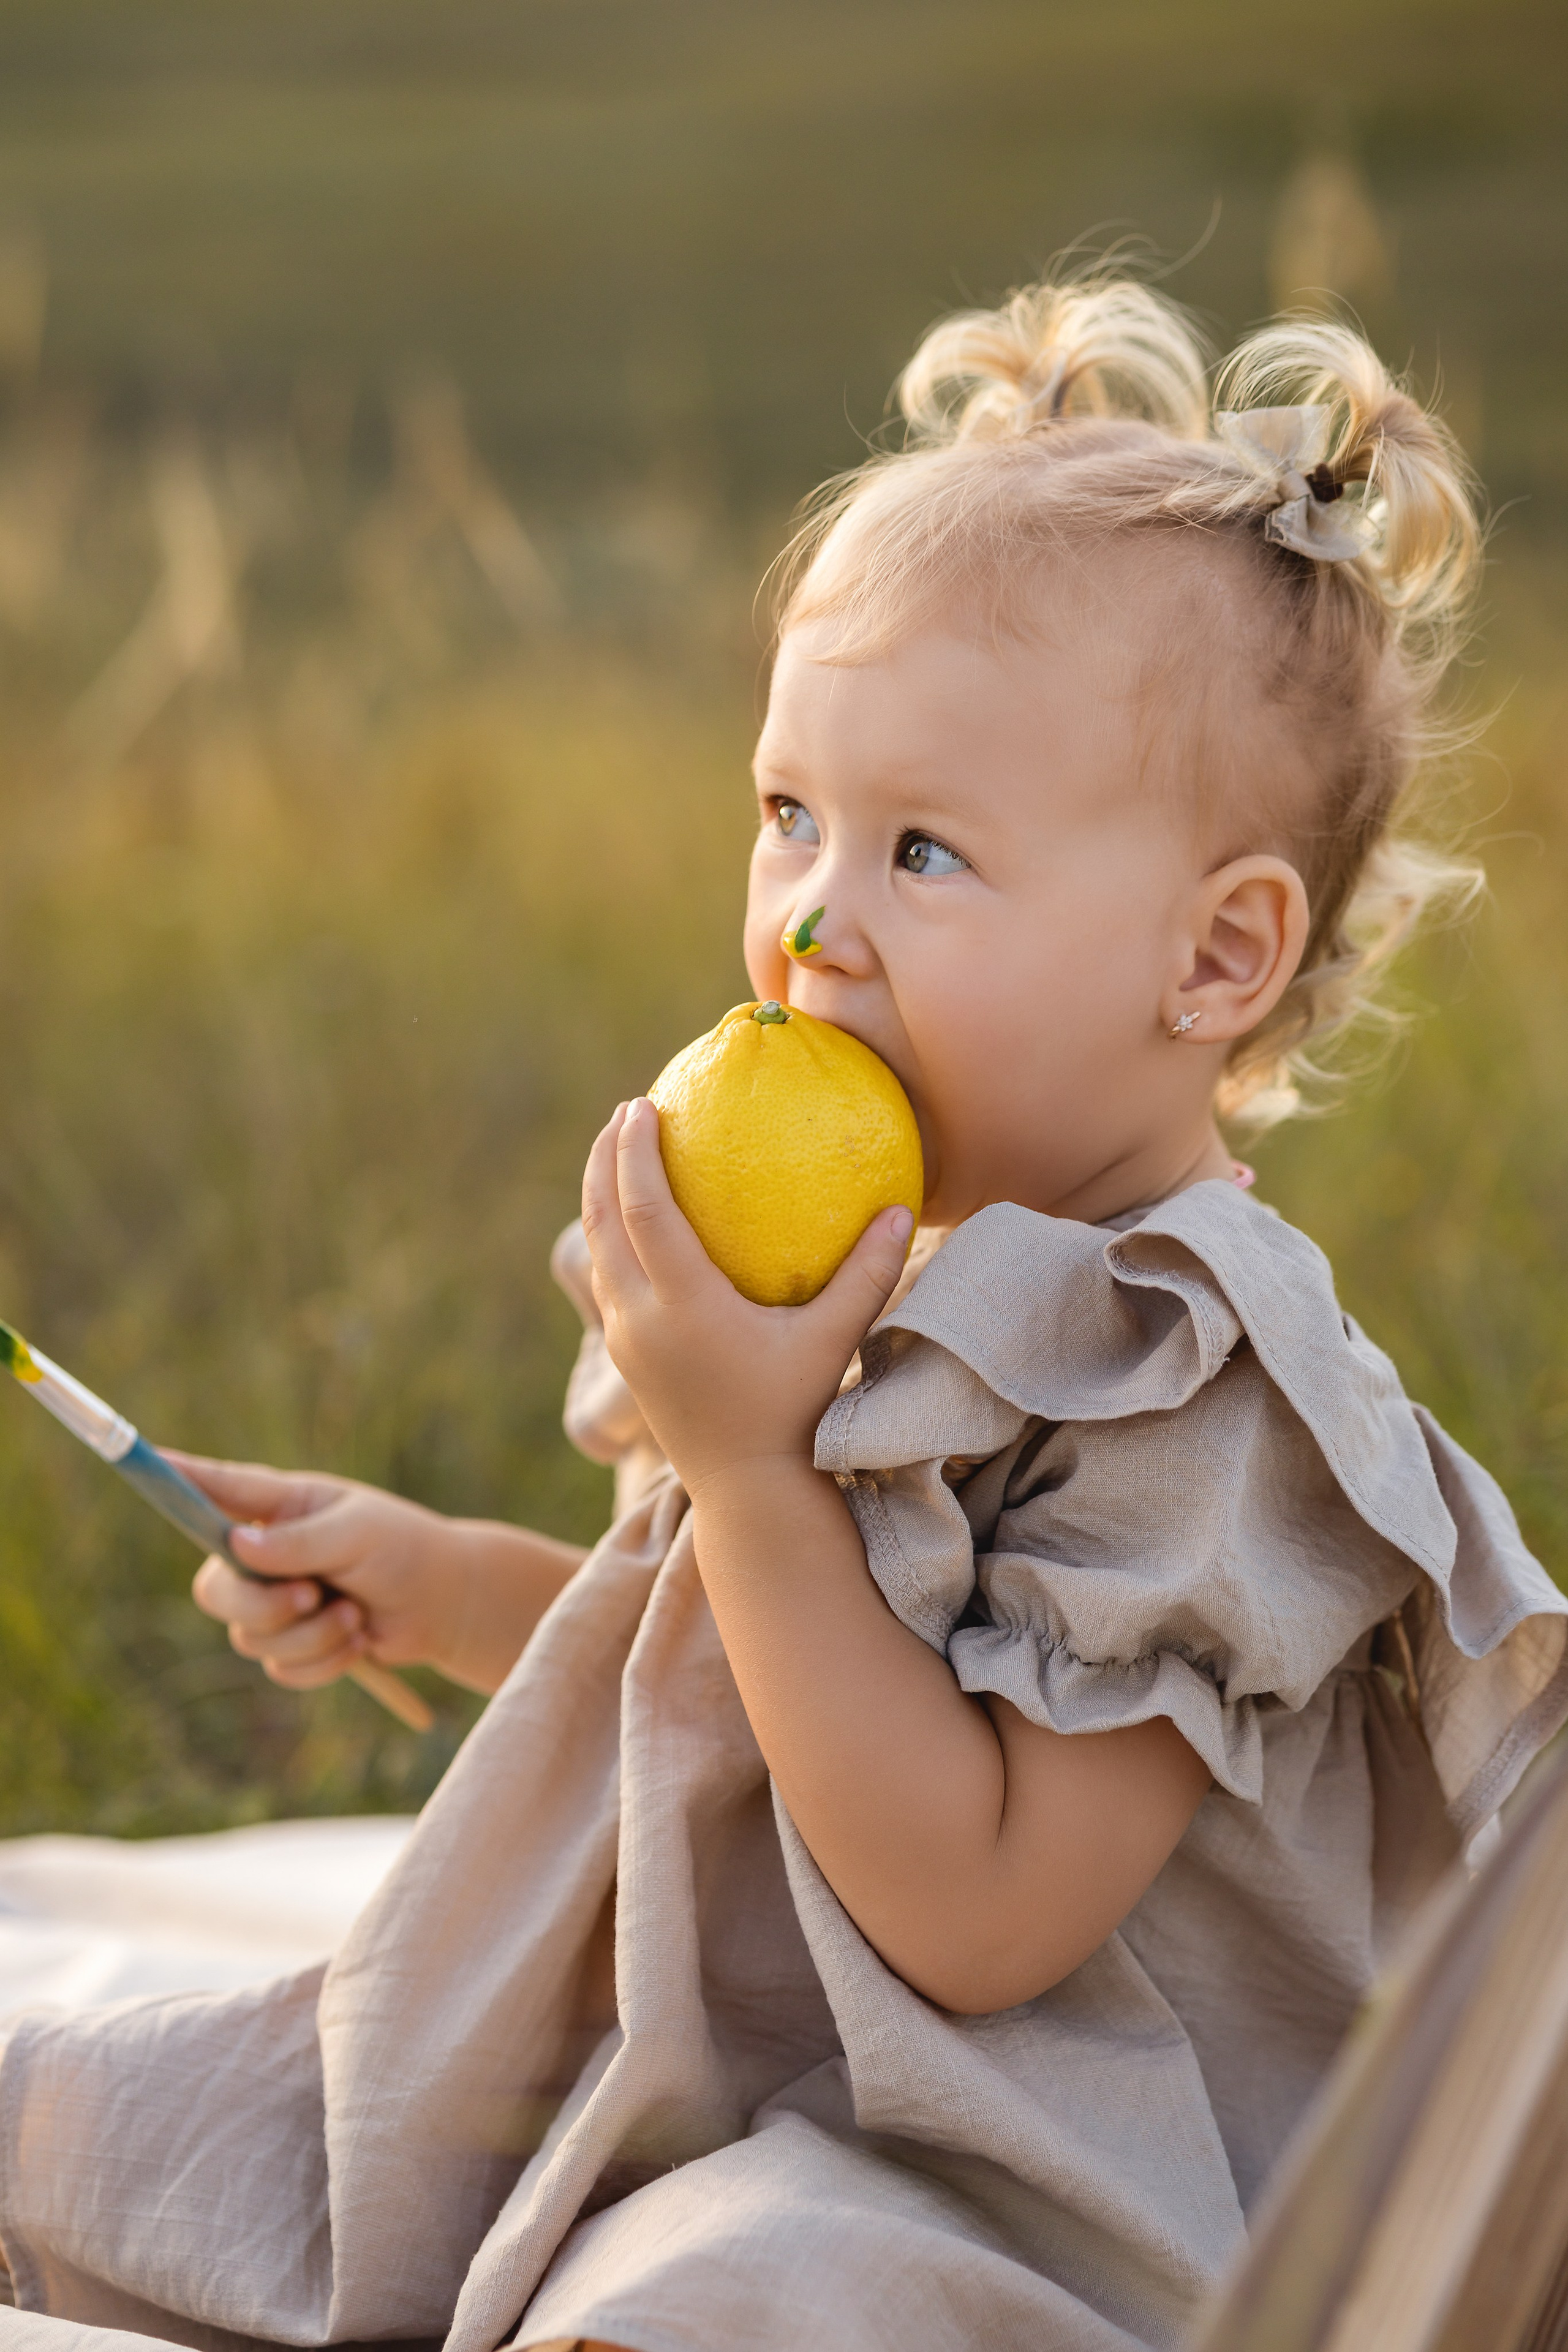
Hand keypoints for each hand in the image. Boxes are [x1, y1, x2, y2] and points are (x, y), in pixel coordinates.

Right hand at [179, 1457, 460, 1688]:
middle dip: (259, 1603)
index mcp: (279, 1507)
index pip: (215, 1488)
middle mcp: (265, 1554)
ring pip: (248, 1637)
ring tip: (352, 1614)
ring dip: (308, 1634)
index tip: (145, 1459)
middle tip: (309, 1594)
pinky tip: (358, 1640)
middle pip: (212, 1589)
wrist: (443, 1603)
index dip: (177, 1477)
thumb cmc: (403, 1548)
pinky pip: (280, 1668)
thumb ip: (301, 1541)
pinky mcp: (293, 1645)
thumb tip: (238, 1546)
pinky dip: (323, 1661)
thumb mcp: (358, 1533)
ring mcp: (275, 1602)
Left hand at [580, 1096, 913, 1495]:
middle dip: (604, 1158)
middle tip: (627, 1111)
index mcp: (684, 1306)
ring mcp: (628, 1341)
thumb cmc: (798, 1415)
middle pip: (602, 1219)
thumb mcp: (834, 1341)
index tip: (642, 1104)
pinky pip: (608, 1279)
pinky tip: (639, 1221)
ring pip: (596, 1251)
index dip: (634, 1153)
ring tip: (619, 1154)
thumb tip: (903, 1208)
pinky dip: (613, 1236)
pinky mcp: (628, 1358)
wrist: (748, 1494)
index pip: (644, 1210)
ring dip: (600, 1196)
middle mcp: (641, 1320)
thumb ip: (868, 1275)